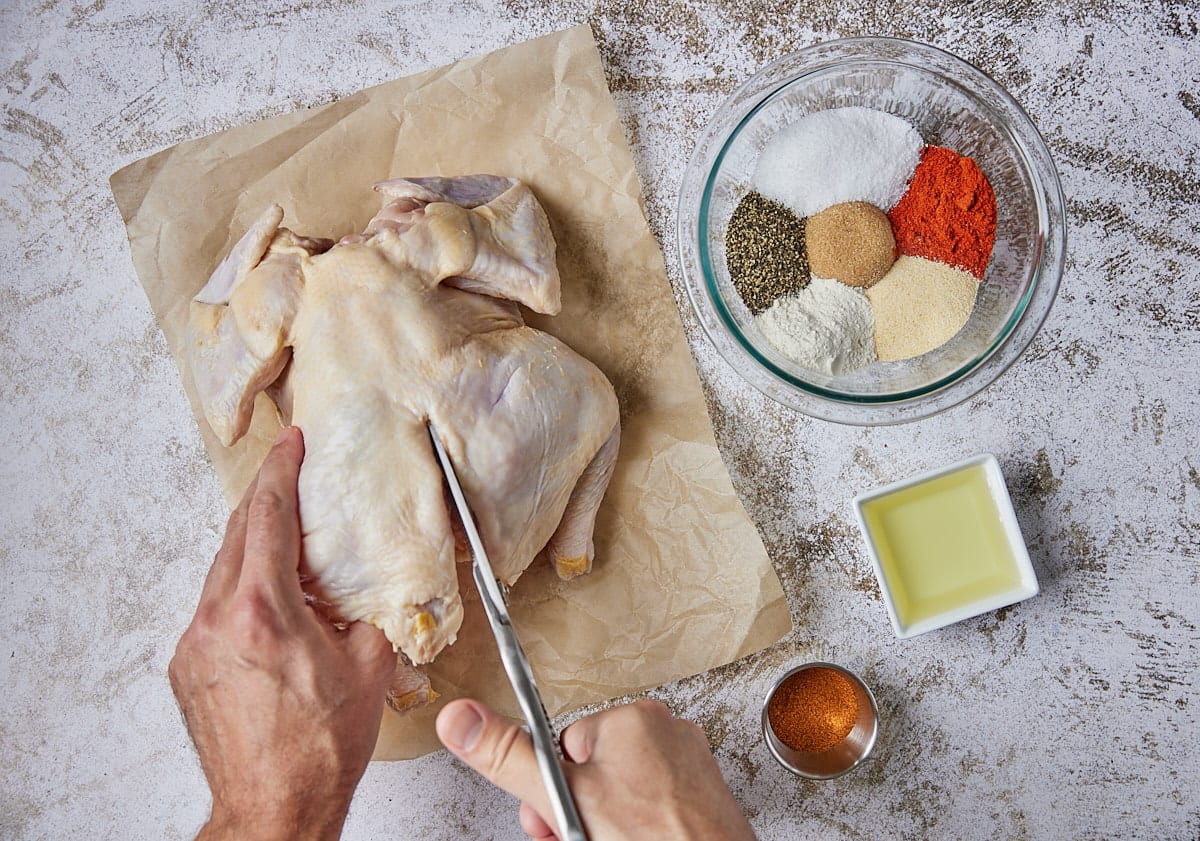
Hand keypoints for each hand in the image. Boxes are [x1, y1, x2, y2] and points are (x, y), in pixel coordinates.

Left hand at [169, 427, 396, 840]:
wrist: (272, 806)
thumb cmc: (317, 750)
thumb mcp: (369, 668)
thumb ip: (369, 612)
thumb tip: (377, 587)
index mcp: (263, 612)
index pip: (268, 517)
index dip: (281, 471)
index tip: (290, 444)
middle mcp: (218, 621)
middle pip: (237, 534)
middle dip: (265, 499)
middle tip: (288, 474)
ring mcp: (195, 644)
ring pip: (222, 571)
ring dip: (254, 547)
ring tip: (288, 544)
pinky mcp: (187, 667)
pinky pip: (214, 608)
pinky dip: (242, 591)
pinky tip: (271, 603)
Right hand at [436, 698, 756, 840]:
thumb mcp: (566, 801)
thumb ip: (509, 757)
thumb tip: (458, 718)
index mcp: (632, 718)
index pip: (562, 747)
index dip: (553, 793)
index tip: (557, 817)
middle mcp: (666, 732)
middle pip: (589, 772)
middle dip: (575, 812)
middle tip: (580, 838)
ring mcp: (688, 768)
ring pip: (619, 795)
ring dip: (601, 825)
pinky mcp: (701, 799)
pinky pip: (650, 808)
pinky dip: (635, 829)